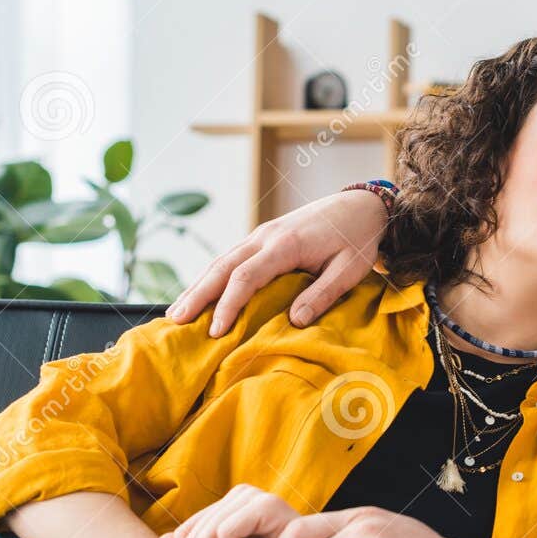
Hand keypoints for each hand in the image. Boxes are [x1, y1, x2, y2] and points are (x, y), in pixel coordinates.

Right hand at [166, 188, 388, 334]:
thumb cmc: (357, 239)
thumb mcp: (350, 269)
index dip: (228, 305)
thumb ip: (322, 294)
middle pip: (222, 266)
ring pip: (221, 261)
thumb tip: (293, 321)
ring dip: (197, 286)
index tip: (216, 332)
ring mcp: (261, 234)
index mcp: (286, 243)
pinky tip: (199, 295)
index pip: (246, 276)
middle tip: (175, 322)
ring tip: (176, 313)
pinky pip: (231, 259)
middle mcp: (266, 235)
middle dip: (197, 295)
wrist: (361, 205)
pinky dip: (211, 277)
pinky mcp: (262, 238)